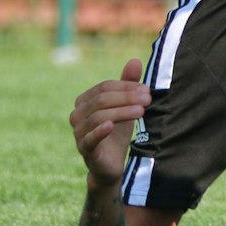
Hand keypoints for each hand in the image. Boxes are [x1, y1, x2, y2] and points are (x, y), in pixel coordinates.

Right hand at [71, 59, 147, 184]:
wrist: (111, 165)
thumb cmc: (116, 133)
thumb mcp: (125, 107)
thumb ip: (128, 85)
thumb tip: (136, 60)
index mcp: (85, 100)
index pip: (105, 86)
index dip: (127, 86)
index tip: (147, 89)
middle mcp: (77, 114)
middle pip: (102, 100)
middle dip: (127, 97)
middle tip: (148, 99)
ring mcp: (78, 132)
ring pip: (98, 116)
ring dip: (121, 112)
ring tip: (141, 111)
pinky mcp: (84, 149)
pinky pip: (88, 139)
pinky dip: (99, 131)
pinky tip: (111, 126)